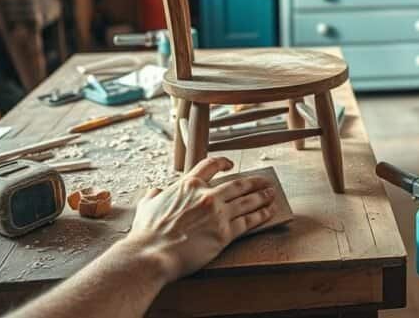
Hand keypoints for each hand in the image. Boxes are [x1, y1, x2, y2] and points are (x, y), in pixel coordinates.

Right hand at [123, 157, 275, 282]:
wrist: (152, 254)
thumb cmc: (147, 234)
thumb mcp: (147, 206)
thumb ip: (154, 196)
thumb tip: (156, 192)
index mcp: (188, 185)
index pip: (210, 165)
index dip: (223, 162)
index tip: (230, 164)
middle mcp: (207, 195)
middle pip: (238, 184)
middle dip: (254, 182)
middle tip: (264, 182)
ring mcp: (218, 213)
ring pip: (247, 201)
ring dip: (262, 197)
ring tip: (271, 194)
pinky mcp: (225, 233)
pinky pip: (249, 221)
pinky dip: (261, 216)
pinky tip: (268, 213)